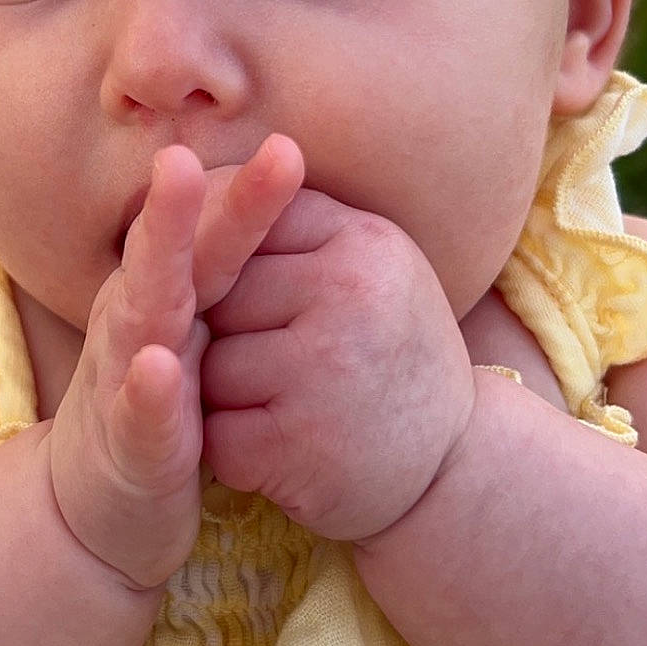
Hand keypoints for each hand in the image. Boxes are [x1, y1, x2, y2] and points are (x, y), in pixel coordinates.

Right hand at [48, 136, 304, 587]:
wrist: (105, 506)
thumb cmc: (162, 407)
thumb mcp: (196, 332)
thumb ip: (223, 273)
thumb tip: (279, 205)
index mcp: (162, 292)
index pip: (205, 233)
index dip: (237, 192)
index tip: (286, 147)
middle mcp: (135, 323)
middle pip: (162, 257)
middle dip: (178, 210)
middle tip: (188, 157)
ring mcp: (124, 381)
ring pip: (137, 320)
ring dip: (150, 276)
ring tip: (166, 243)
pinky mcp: (128, 444)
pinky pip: (136, 413)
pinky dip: (145, 389)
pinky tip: (160, 366)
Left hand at [200, 189, 477, 544]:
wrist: (456, 470)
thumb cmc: (389, 357)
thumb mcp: (369, 268)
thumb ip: (292, 223)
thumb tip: (190, 175)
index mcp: (363, 241)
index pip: (242, 224)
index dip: (222, 267)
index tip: (242, 303)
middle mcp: (350, 295)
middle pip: (214, 296)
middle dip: (221, 335)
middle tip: (279, 367)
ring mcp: (325, 371)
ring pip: (205, 368)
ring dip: (222, 399)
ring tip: (287, 410)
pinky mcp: (298, 445)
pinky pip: (213, 435)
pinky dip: (232, 452)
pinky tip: (280, 453)